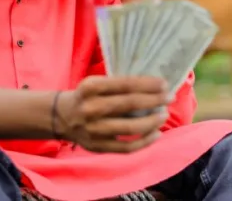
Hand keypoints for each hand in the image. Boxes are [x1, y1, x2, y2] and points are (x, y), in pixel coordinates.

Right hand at [54, 75, 169, 152]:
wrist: (61, 117)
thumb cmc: (87, 96)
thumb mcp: (96, 82)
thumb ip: (118, 84)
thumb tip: (153, 85)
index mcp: (91, 87)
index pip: (125, 84)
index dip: (148, 84)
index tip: (164, 83)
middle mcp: (91, 108)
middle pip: (130, 104)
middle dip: (154, 100)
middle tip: (169, 97)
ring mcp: (94, 130)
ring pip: (131, 127)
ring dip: (152, 121)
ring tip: (164, 115)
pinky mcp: (98, 147)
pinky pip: (126, 148)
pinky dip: (144, 142)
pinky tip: (156, 134)